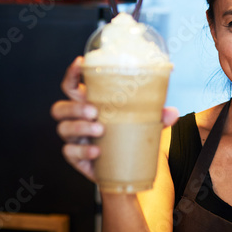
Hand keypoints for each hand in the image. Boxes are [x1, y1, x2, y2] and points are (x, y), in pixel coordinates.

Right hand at [51, 56, 179, 179]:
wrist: (125, 169)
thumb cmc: (127, 138)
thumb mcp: (142, 124)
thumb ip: (155, 116)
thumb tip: (172, 112)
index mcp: (88, 104)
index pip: (71, 86)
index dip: (72, 73)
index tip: (80, 62)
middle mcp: (76, 120)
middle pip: (60, 108)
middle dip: (75, 107)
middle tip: (94, 110)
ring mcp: (73, 139)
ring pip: (63, 128)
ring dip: (80, 127)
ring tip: (99, 129)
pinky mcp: (75, 158)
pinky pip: (70, 152)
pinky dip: (83, 151)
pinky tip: (97, 151)